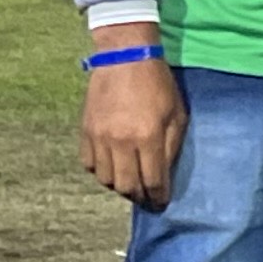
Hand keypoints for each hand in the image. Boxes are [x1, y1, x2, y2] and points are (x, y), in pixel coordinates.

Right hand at [83, 55, 185, 208]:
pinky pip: (89, 164)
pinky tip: (112, 167)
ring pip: (105, 179)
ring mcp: (99, 137)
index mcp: (148, 137)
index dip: (158, 196)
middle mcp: (121, 141)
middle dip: (138, 196)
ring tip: (130, 182)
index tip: (161, 203)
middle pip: (126, 186)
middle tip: (146, 196)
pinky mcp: (85, 131)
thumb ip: (170, 146)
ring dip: (118, 186)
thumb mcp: (177, 114)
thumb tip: (165, 174)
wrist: (124, 59)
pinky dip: (100, 172)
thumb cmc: (158, 85)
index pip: (152, 180)